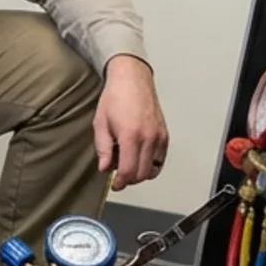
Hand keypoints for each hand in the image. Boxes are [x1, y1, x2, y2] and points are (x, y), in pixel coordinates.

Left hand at [96, 54, 168, 192]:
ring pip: (153, 169)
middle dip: (129, 179)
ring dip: (140, 172)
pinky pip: (160, 159)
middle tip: (117, 174)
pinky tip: (138, 157)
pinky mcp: (165, 135)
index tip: (115, 184)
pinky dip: (150, 164)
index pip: (128, 170)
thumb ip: (103, 148)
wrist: (132, 80)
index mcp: (131, 136)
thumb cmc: (115, 98)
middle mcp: (149, 138)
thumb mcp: (100, 123)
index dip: (120, 182)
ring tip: (126, 162)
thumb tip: (105, 167)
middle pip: (142, 173)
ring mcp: (159, 137)